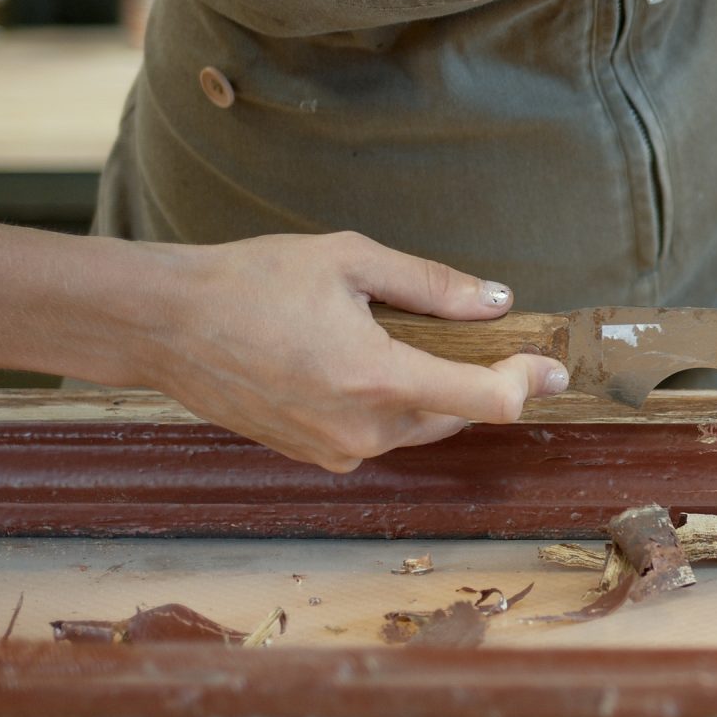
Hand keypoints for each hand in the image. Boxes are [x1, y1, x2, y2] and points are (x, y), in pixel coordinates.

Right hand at [132, 231, 567, 472]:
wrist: (163, 324)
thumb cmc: (250, 281)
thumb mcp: (350, 261)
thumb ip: (433, 285)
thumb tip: (496, 301)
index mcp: (377, 380)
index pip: (485, 400)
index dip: (528, 381)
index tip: (553, 366)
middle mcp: (361, 430)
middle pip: (456, 415)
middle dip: (476, 377)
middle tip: (481, 332)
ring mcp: (334, 451)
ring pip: (417, 427)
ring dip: (430, 390)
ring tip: (406, 337)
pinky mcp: (313, 455)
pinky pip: (377, 434)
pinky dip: (390, 403)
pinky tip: (363, 359)